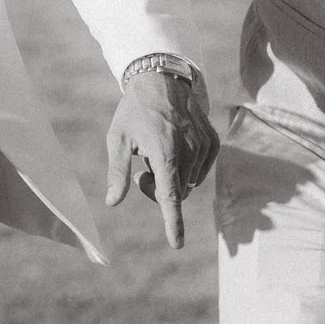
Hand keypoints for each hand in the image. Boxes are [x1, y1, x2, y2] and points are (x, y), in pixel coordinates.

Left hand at [104, 68, 219, 247]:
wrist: (162, 79)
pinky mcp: (212, 142)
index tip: (176, 244)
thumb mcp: (118, 139)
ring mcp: (203, 146)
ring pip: (189, 183)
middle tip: (141, 169)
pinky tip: (175, 149)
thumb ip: (117, 173)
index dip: (173, 223)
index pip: (169, 196)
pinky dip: (188, 168)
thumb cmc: (134, 110)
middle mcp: (188, 151)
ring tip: (157, 151)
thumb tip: (112, 202)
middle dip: (158, 190)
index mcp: (164, 152)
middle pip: (177, 193)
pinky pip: (201, 171)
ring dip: (173, 177)